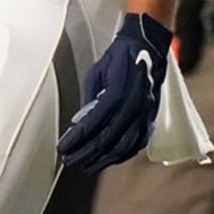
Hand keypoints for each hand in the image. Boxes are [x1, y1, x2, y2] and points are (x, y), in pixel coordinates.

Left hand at [57, 13, 170, 174]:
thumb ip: (89, 100)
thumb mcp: (96, 74)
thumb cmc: (118, 58)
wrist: (146, 46)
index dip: (75, 140)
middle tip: (70, 162)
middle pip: (106, 140)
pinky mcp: (151, 117)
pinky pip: (137, 143)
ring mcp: (144, 114)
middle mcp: (131, 107)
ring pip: (123, 147)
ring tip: (87, 167)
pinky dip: (123, 155)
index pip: (91, 125)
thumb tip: (80, 124)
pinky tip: (111, 159)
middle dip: (85, 154)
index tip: (62, 149)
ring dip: (103, 161)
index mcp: (116, 94)